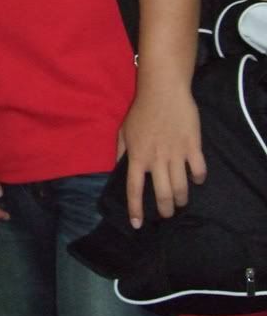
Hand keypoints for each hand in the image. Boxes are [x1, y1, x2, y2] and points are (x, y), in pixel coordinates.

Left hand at [119, 85, 205, 227]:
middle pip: (162, 195)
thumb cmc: (141, 110)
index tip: (137, 224)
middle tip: (166, 214)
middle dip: (165, 210)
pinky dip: (198, 179)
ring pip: (181, 188)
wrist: (163, 91)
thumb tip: (117, 170)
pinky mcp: (193, 146)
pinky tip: (195, 179)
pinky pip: (199, 171)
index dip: (134, 209)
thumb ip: (120, 152)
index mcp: (137, 156)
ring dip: (181, 199)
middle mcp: (156, 159)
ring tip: (180, 201)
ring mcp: (175, 154)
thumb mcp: (123, 130)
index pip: (134, 189)